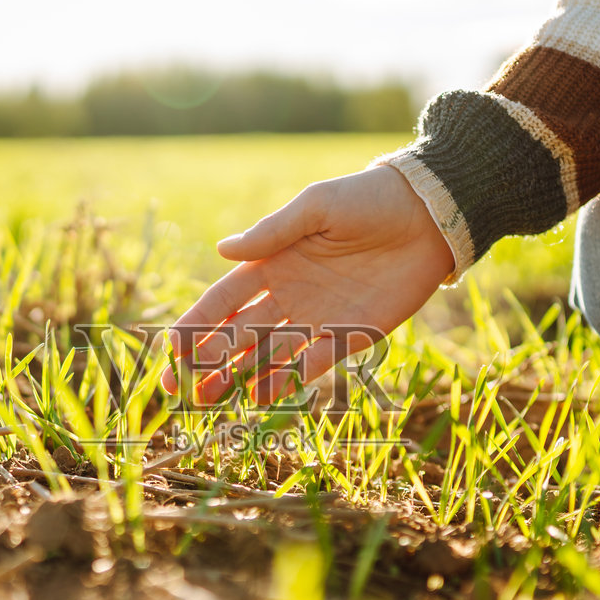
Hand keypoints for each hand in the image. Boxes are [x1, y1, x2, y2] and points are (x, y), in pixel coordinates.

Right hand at [161, 165, 453, 404]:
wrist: (429, 215)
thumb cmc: (369, 200)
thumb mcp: (317, 207)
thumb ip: (273, 232)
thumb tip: (222, 250)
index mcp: (274, 262)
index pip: (224, 300)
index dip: (197, 323)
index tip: (171, 347)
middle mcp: (290, 295)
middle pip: (239, 335)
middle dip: (207, 361)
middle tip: (179, 388)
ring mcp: (318, 318)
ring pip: (269, 354)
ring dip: (240, 377)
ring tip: (211, 400)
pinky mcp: (351, 334)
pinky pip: (314, 363)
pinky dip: (288, 379)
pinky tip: (261, 397)